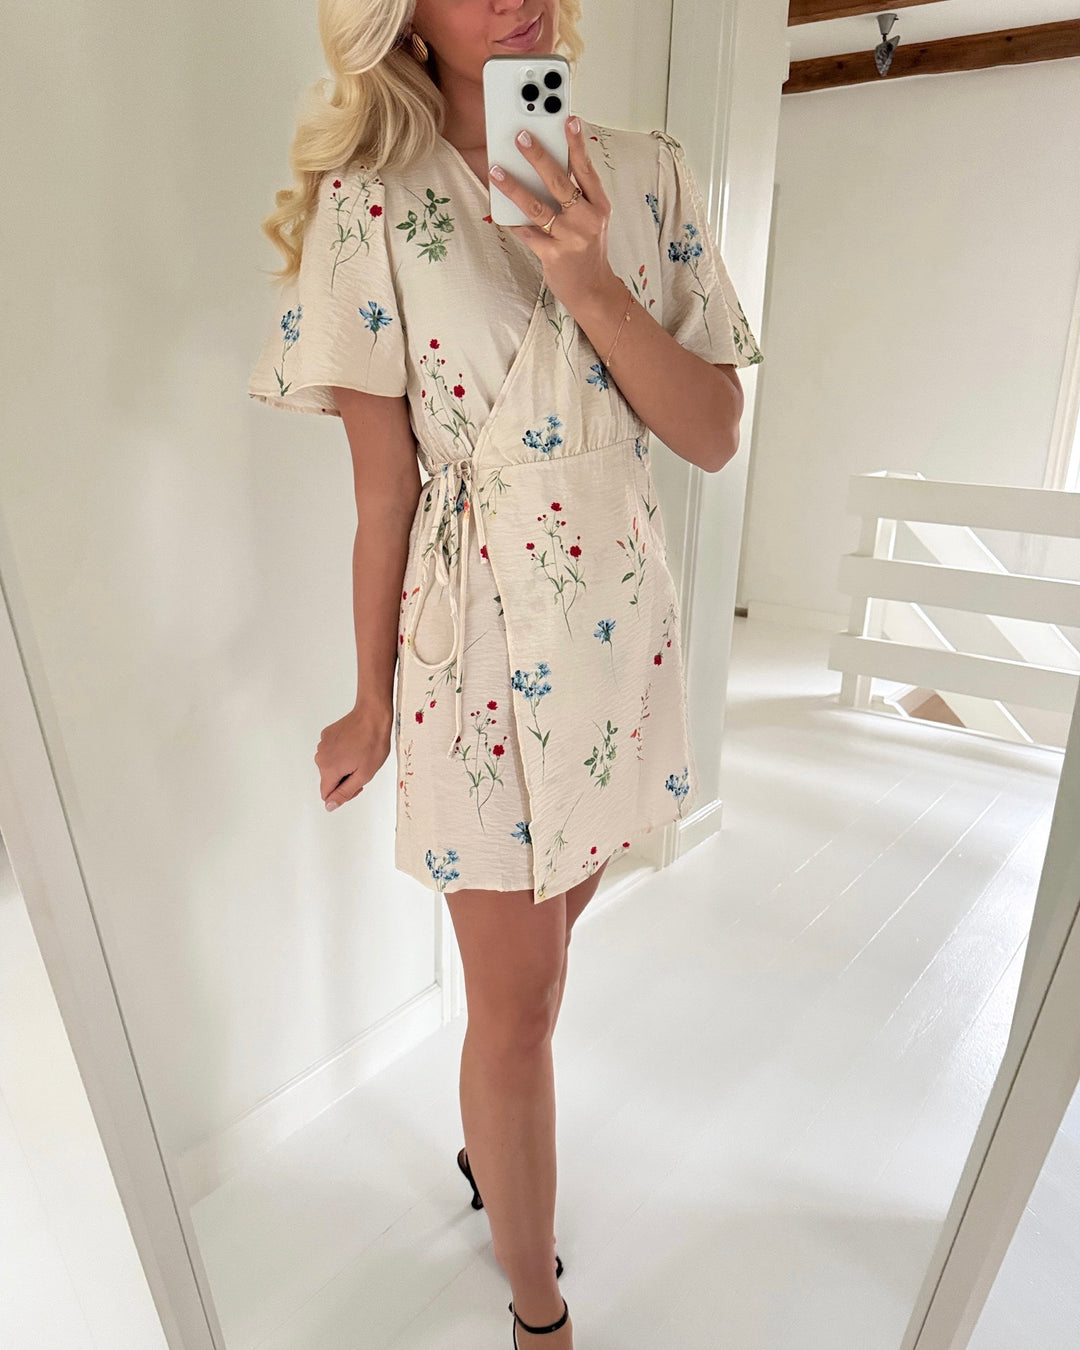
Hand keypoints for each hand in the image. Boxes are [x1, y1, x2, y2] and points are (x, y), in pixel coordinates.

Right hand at [315, 699, 392, 811]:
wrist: (372, 715)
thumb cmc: (373, 744)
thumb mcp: (364, 775)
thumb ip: (345, 792)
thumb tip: (330, 806)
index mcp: (328, 769)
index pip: (327, 794)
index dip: (343, 794)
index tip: (357, 783)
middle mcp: (321, 757)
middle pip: (329, 779)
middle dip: (344, 778)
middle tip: (362, 768)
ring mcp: (322, 744)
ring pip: (331, 766)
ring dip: (344, 765)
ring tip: (359, 754)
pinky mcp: (327, 735)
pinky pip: (332, 752)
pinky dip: (342, 752)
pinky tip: (355, 745)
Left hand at [488, 115, 615, 310]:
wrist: (593, 291)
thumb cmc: (588, 250)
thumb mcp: (592, 219)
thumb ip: (576, 195)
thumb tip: (546, 166)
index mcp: (599, 206)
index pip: (586, 169)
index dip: (576, 143)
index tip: (567, 119)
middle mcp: (587, 220)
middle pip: (560, 182)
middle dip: (538, 157)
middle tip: (520, 137)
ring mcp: (570, 239)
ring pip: (537, 207)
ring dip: (514, 187)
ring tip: (497, 171)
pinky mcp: (554, 256)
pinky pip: (527, 233)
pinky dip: (513, 222)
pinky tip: (500, 211)